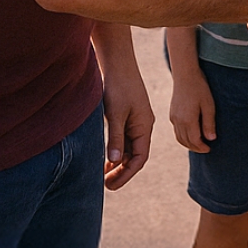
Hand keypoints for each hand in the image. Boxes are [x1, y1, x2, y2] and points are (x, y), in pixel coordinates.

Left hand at [100, 53, 154, 189]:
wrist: (118, 62)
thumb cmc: (118, 86)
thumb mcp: (116, 113)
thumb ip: (116, 137)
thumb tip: (116, 161)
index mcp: (144, 126)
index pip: (140, 158)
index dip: (126, 174)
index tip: (111, 186)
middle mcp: (142, 125)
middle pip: (135, 156)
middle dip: (122, 172)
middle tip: (105, 185)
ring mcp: (134, 120)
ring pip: (129, 149)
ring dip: (118, 163)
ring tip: (103, 175)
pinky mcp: (126, 115)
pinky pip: (123, 139)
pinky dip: (115, 151)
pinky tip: (104, 158)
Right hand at [170, 62, 216, 153]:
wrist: (185, 75)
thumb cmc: (200, 88)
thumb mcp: (209, 105)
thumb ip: (209, 123)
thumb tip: (211, 139)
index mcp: (188, 120)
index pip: (195, 140)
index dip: (202, 147)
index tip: (209, 149)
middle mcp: (178, 121)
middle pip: (186, 142)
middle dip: (196, 148)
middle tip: (205, 149)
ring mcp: (173, 118)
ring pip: (180, 138)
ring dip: (189, 144)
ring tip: (199, 144)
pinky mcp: (172, 114)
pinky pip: (176, 131)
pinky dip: (183, 137)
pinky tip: (191, 135)